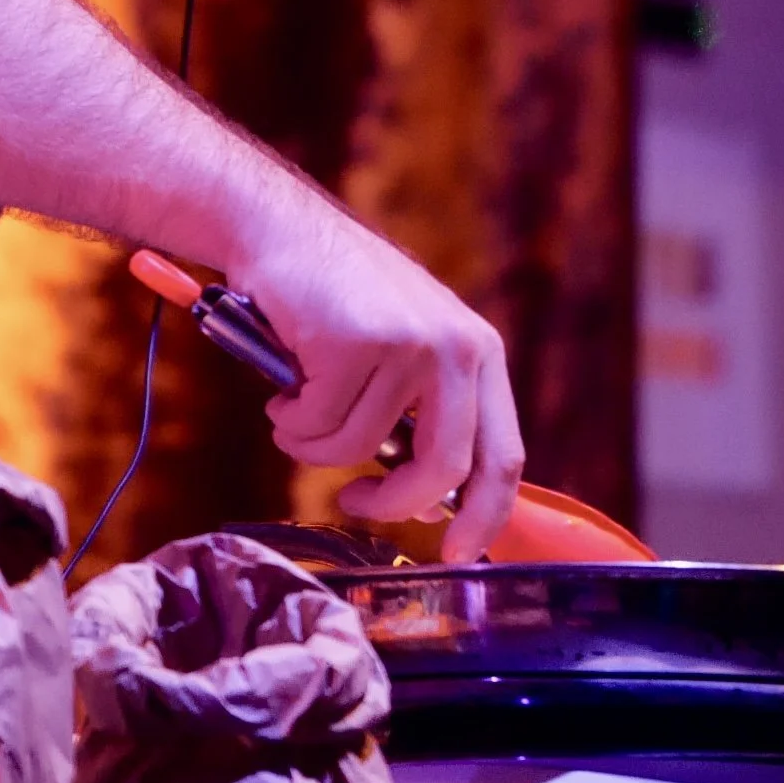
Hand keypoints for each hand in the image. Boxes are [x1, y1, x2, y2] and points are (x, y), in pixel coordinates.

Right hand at [238, 210, 523, 563]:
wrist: (278, 228)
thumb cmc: (334, 300)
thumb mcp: (405, 350)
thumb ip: (428, 414)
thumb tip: (433, 506)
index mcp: (480, 353)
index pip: (505, 456)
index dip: (484, 517)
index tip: (456, 555)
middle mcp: (457, 347)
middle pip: (441, 469)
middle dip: (392, 503)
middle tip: (355, 502)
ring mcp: (409, 343)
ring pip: (358, 449)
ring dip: (313, 444)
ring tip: (297, 405)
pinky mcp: (357, 344)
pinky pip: (317, 424)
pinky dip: (291, 418)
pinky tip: (284, 380)